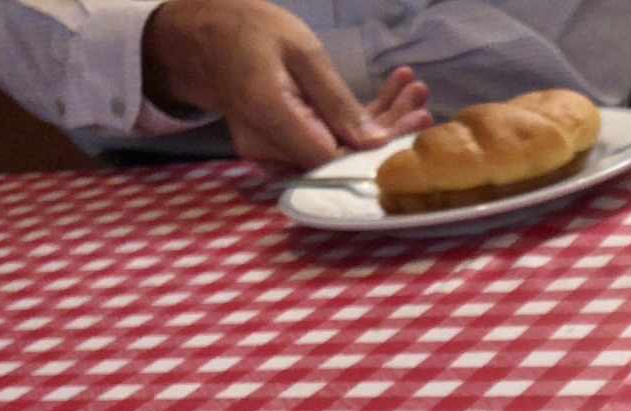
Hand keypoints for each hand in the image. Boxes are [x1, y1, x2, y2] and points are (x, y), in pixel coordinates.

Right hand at [142, 0, 428, 169]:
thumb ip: (337, 102)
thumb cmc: (251, 31)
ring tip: (414, 91)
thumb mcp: (302, 52)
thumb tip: (375, 145)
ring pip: (337, 149)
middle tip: (423, 104)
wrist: (206, 34)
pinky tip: (390, 94)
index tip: (416, 122)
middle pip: (341, 158)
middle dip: (388, 132)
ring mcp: (273, 153)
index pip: (336, 158)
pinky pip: (324, 140)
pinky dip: (356, 122)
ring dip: (378, 123)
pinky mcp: (281, 146)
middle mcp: (270, 149)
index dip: (379, 150)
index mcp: (273, 122)